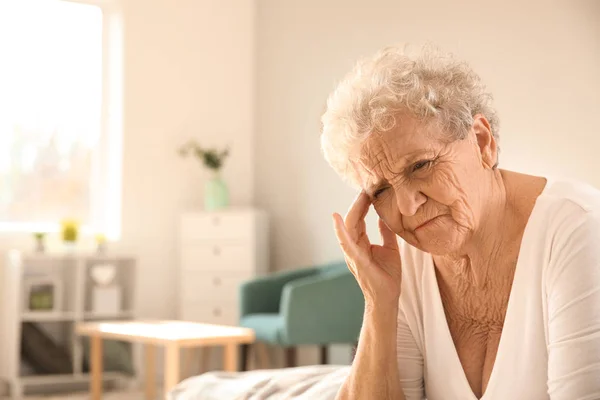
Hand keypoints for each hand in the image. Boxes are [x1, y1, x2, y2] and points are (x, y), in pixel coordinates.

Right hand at [332, 192, 401, 309]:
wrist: (388, 298)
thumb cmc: (387, 276)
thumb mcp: (390, 248)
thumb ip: (386, 232)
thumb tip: (385, 216)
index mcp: (360, 242)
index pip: (359, 218)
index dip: (363, 203)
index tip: (370, 189)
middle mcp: (353, 246)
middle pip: (352, 219)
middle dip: (358, 202)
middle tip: (367, 186)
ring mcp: (352, 253)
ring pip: (348, 227)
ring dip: (353, 210)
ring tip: (360, 195)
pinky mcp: (357, 261)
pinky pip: (346, 244)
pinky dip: (340, 231)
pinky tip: (337, 219)